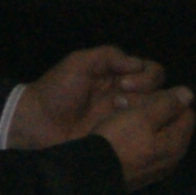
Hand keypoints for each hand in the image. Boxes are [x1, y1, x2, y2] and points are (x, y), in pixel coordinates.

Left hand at [7, 46, 167, 150]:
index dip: (146, 76)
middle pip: (159, 91)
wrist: (37, 124)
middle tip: (121, 101)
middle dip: (147, 94)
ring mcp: (125, 118)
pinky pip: (142, 133)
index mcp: (118, 74)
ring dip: (145, 111)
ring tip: (121, 115)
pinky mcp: (120, 138)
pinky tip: (133, 132)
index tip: (125, 84)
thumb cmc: (56, 90)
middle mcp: (127, 95)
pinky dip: (144, 131)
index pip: (150, 70)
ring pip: (154, 112)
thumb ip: (108, 56)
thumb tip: (138, 64)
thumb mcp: (78, 63)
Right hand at [89, 79, 194, 188]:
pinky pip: (146, 147)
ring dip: (142, 122)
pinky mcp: (142, 173)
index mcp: (177, 142)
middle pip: (172, 123)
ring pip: (157, 135)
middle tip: (128, 104)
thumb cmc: (119, 141)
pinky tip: (118, 135)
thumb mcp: (142, 116)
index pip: (186, 111)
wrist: (93, 174)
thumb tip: (188, 94)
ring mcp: (157, 167)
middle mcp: (173, 157)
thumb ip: (168, 104)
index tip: (146, 97)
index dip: (168, 99)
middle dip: (154, 109)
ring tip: (119, 116)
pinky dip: (137, 138)